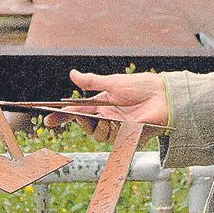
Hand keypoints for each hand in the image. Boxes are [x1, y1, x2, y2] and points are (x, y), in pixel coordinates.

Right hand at [45, 69, 169, 143]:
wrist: (164, 96)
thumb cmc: (142, 87)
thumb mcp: (113, 82)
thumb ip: (91, 81)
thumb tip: (72, 74)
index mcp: (102, 105)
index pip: (77, 113)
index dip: (62, 118)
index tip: (48, 121)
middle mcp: (108, 118)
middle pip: (85, 126)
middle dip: (80, 121)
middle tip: (79, 115)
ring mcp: (118, 128)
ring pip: (98, 135)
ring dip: (99, 125)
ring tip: (108, 116)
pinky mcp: (129, 137)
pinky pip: (114, 139)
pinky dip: (114, 130)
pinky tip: (121, 122)